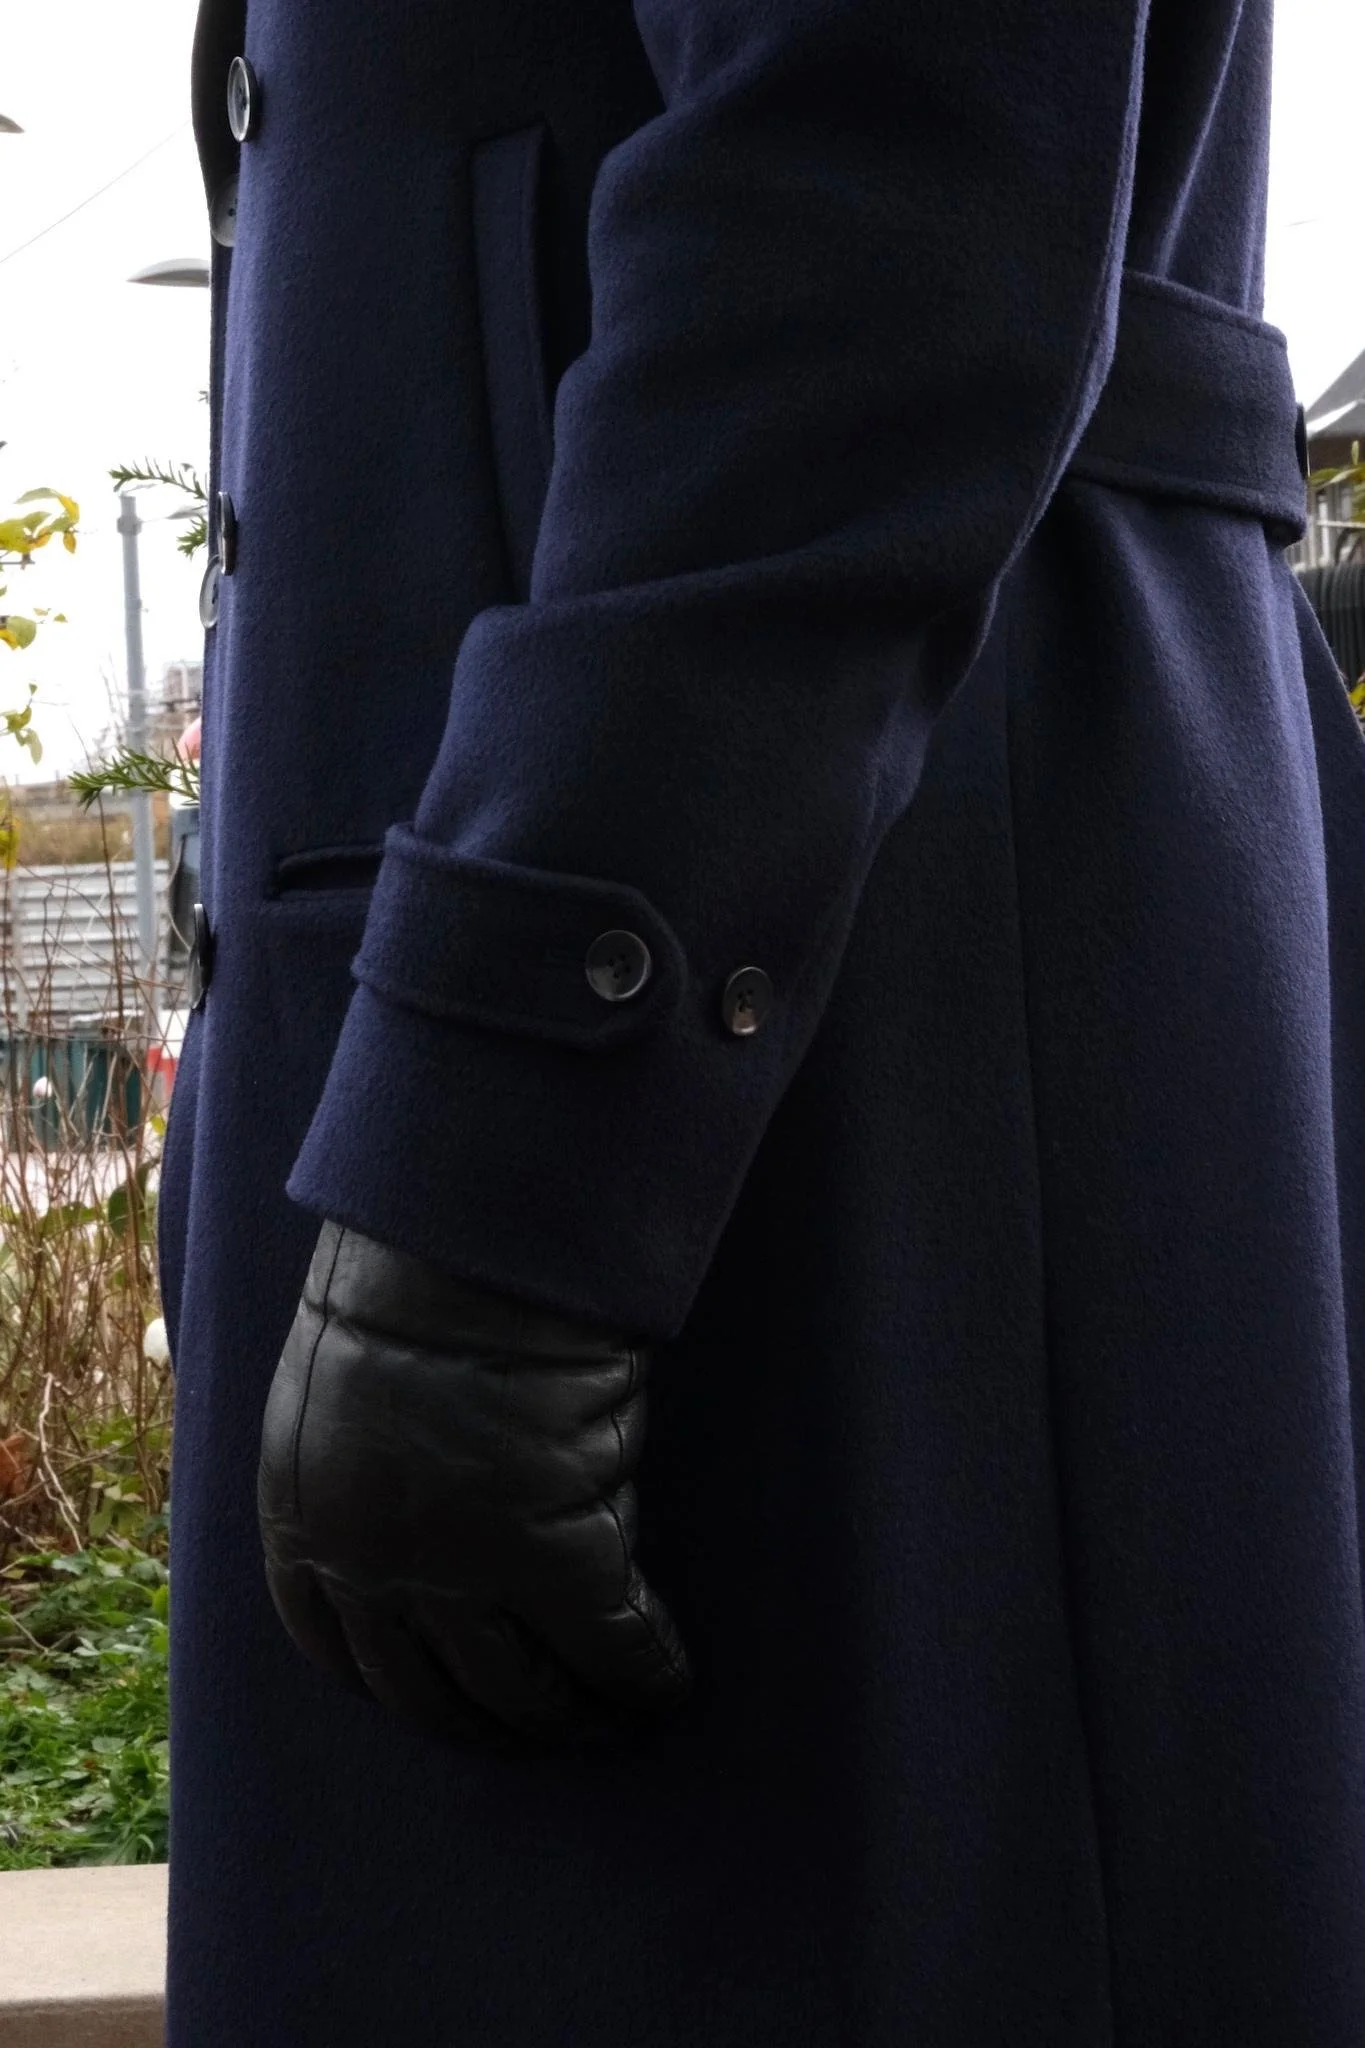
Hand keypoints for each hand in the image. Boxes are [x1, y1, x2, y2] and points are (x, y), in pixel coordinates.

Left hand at [257, 1219, 689, 1747]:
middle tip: (554, 1733)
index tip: (446, 1705)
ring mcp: (454, 1568)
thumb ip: (368, 1468)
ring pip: (518, 1687)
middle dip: (495, 1728)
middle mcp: (364, 1565)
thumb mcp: (347, 1384)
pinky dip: (644, 1674)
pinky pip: (608, 1645)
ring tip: (619, 1719)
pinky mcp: (549, 1551)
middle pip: (429, 1694)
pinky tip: (671, 1682)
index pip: (334, 1650)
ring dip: (574, 1717)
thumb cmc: (421, 1275)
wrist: (474, 1232)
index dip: (398, 1690)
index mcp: (301, 1518)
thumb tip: (426, 1516)